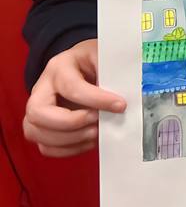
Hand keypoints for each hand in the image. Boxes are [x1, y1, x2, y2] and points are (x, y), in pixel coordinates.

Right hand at [23, 39, 124, 157]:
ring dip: (70, 140)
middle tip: (97, 124)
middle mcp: (41, 89)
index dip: (96, 99)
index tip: (120, 106)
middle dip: (71, 123)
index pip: (71, 87)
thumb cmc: (94, 61)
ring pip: (37, 133)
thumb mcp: (104, 56)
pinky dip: (69, 149)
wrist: (84, 64)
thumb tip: (127, 94)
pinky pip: (46, 147)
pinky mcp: (43, 127)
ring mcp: (38, 110)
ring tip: (96, 133)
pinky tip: (89, 141)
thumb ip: (113, 72)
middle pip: (38, 113)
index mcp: (59, 67)